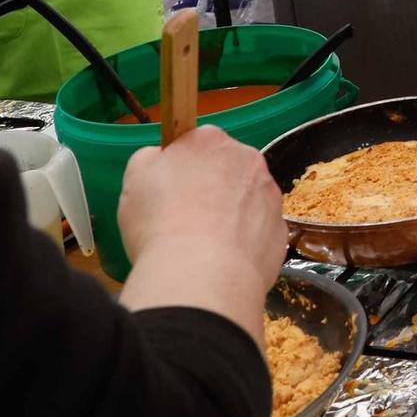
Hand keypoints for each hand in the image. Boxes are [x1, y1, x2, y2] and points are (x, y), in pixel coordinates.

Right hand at [117, 125, 286, 338]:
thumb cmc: (160, 223)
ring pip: (247, 200)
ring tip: (203, 245)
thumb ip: (151, 160)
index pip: (197, 144)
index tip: (171, 192)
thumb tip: (161, 159)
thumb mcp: (135, 180)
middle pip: (226, 169)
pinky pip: (259, 230)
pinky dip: (244, 242)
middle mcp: (248, 159)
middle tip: (184, 219)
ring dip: (230, 215)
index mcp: (209, 140)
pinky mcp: (281, 229)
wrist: (201, 275)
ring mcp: (270, 195)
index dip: (183, 169)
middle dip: (210, 189)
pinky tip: (223, 260)